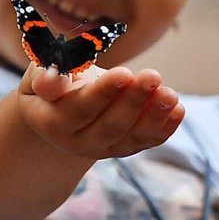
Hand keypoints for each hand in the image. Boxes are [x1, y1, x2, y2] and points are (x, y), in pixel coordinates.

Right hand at [17, 62, 184, 158]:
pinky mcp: (124, 147)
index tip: (124, 72)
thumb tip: (50, 80)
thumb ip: (46, 75)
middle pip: (109, 127)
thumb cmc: (53, 79)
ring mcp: (103, 148)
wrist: (60, 107)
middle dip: (133, 102)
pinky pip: (146, 141)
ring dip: (153, 116)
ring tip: (169, 94)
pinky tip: (178, 109)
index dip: (102, 93)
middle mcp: (77, 141)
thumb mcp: (40, 72)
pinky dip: (164, 128)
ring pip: (130, 138)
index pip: (79, 110)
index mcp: (52, 121)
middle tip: (153, 76)